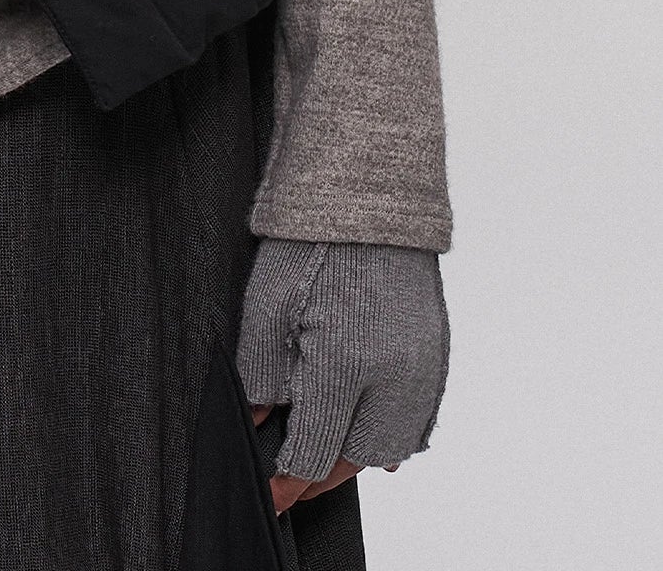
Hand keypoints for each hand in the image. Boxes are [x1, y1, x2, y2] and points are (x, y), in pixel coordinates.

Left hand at [237, 240, 447, 506]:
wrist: (366, 194)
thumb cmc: (311, 242)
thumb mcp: (266, 306)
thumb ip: (261, 373)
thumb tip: (258, 420)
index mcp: (345, 365)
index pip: (314, 452)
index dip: (286, 481)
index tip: (270, 498)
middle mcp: (392, 376)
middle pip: (357, 459)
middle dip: (321, 475)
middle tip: (292, 480)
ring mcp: (420, 366)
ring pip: (392, 446)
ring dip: (357, 457)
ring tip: (325, 458)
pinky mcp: (434, 351)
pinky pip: (418, 417)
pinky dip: (392, 434)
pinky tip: (369, 435)